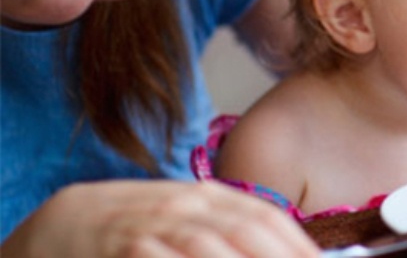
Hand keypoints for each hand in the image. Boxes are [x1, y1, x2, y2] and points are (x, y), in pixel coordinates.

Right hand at [2, 180, 318, 257]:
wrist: (69, 220)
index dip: (299, 245)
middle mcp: (188, 206)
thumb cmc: (140, 224)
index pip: (267, 218)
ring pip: (210, 248)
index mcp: (210, 196)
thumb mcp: (190, 217)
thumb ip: (231, 230)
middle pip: (247, 233)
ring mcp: (156, 227)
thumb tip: (285, 248)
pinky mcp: (127, 248)